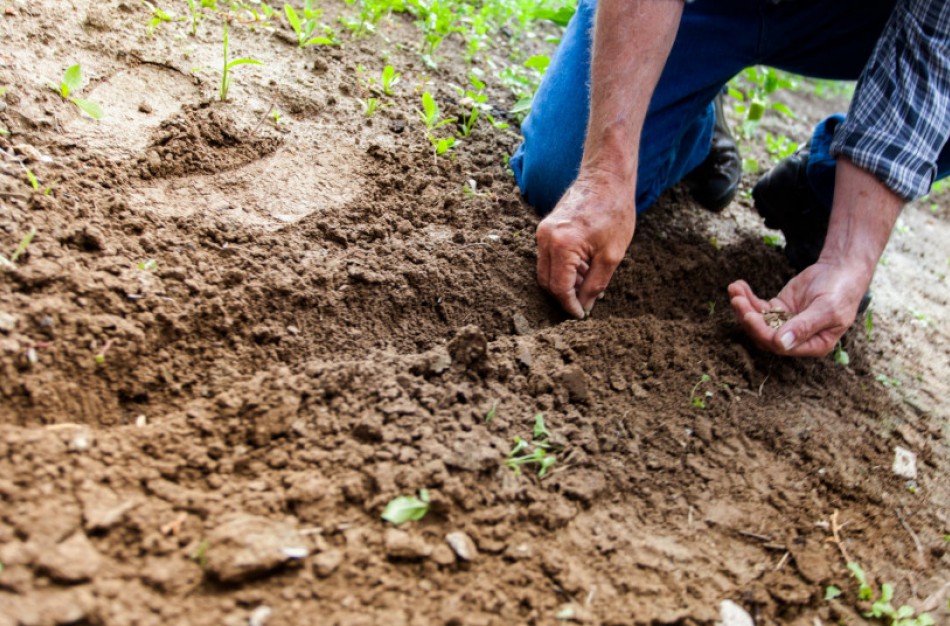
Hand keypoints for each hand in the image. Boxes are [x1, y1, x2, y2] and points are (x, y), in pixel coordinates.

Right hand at [536, 173, 635, 317]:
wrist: (606, 177)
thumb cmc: (614, 212)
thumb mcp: (612, 255)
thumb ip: (595, 284)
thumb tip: (585, 306)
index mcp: (562, 245)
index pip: (559, 288)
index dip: (570, 306)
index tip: (581, 315)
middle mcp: (545, 238)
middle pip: (547, 282)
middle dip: (564, 296)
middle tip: (585, 303)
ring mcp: (542, 232)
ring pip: (546, 271)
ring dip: (564, 282)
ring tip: (589, 282)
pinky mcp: (545, 228)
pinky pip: (548, 257)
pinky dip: (562, 268)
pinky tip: (584, 267)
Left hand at [728, 260, 871, 356]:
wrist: (842, 270)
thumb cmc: (841, 291)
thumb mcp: (827, 309)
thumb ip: (804, 326)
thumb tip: (781, 344)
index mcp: (813, 345)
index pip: (780, 346)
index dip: (762, 333)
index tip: (749, 316)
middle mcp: (797, 338)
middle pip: (764, 335)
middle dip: (748, 318)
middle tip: (737, 300)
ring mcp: (785, 323)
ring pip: (758, 321)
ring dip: (744, 307)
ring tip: (734, 289)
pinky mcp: (779, 309)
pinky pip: (759, 307)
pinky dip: (747, 297)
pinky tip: (738, 286)